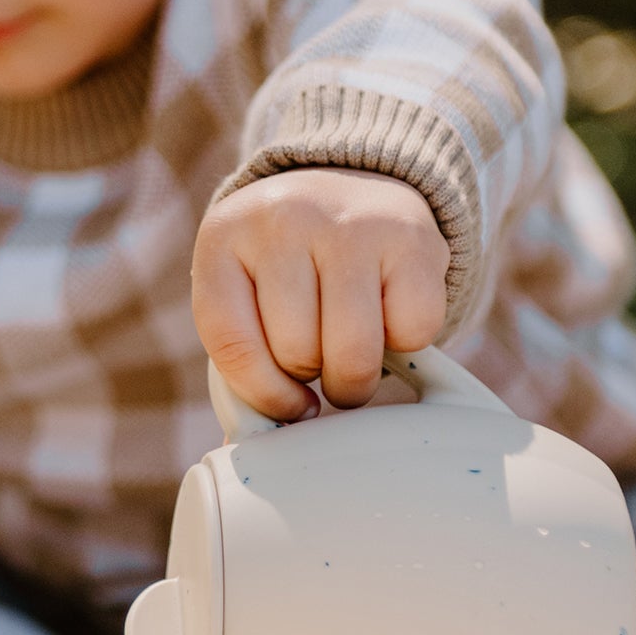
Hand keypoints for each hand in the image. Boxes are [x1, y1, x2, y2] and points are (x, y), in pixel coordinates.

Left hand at [191, 168, 450, 420]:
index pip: (234, 347)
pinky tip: (386, 314)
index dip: (264, 395)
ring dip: (355, 376)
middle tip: (320, 356)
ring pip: (353, 354)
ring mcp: (350, 225)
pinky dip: (406, 343)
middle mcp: (284, 220)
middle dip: (312, 376)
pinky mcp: (412, 238)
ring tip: (349, 351)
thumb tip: (242, 449)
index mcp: (223, 240)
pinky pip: (412, 333)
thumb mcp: (244, 294)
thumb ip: (240, 361)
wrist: (352, 186)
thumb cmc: (287, 266)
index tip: (288, 405)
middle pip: (297, 354)